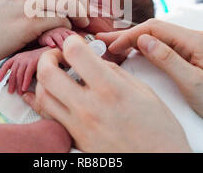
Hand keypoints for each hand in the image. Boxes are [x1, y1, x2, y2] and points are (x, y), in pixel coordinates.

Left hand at [0, 47, 50, 94]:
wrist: (51, 52)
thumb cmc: (40, 58)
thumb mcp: (27, 62)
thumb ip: (21, 69)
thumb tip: (16, 80)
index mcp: (18, 57)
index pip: (6, 65)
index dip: (1, 73)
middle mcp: (20, 58)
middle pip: (13, 72)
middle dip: (11, 83)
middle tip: (11, 91)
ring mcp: (27, 59)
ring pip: (19, 75)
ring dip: (18, 85)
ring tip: (19, 92)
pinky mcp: (33, 62)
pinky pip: (27, 74)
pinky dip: (25, 82)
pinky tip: (24, 88)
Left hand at [23, 35, 190, 152]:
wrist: (161, 164)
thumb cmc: (159, 130)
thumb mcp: (144, 92)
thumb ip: (116, 72)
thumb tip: (96, 60)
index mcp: (110, 90)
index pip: (75, 53)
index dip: (71, 41)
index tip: (75, 44)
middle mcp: (89, 108)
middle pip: (47, 74)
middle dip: (47, 58)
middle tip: (58, 57)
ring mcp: (79, 127)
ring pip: (42, 96)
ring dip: (44, 80)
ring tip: (57, 76)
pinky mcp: (75, 141)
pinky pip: (48, 118)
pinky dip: (40, 103)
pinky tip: (45, 94)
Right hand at [97, 19, 202, 138]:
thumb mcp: (194, 85)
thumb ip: (168, 60)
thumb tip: (143, 40)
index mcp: (196, 41)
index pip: (154, 29)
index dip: (129, 36)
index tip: (111, 47)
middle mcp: (195, 37)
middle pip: (154, 30)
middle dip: (127, 35)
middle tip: (102, 39)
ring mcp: (196, 44)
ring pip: (159, 37)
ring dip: (135, 41)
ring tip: (112, 45)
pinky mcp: (195, 54)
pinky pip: (166, 46)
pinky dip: (147, 48)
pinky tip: (134, 52)